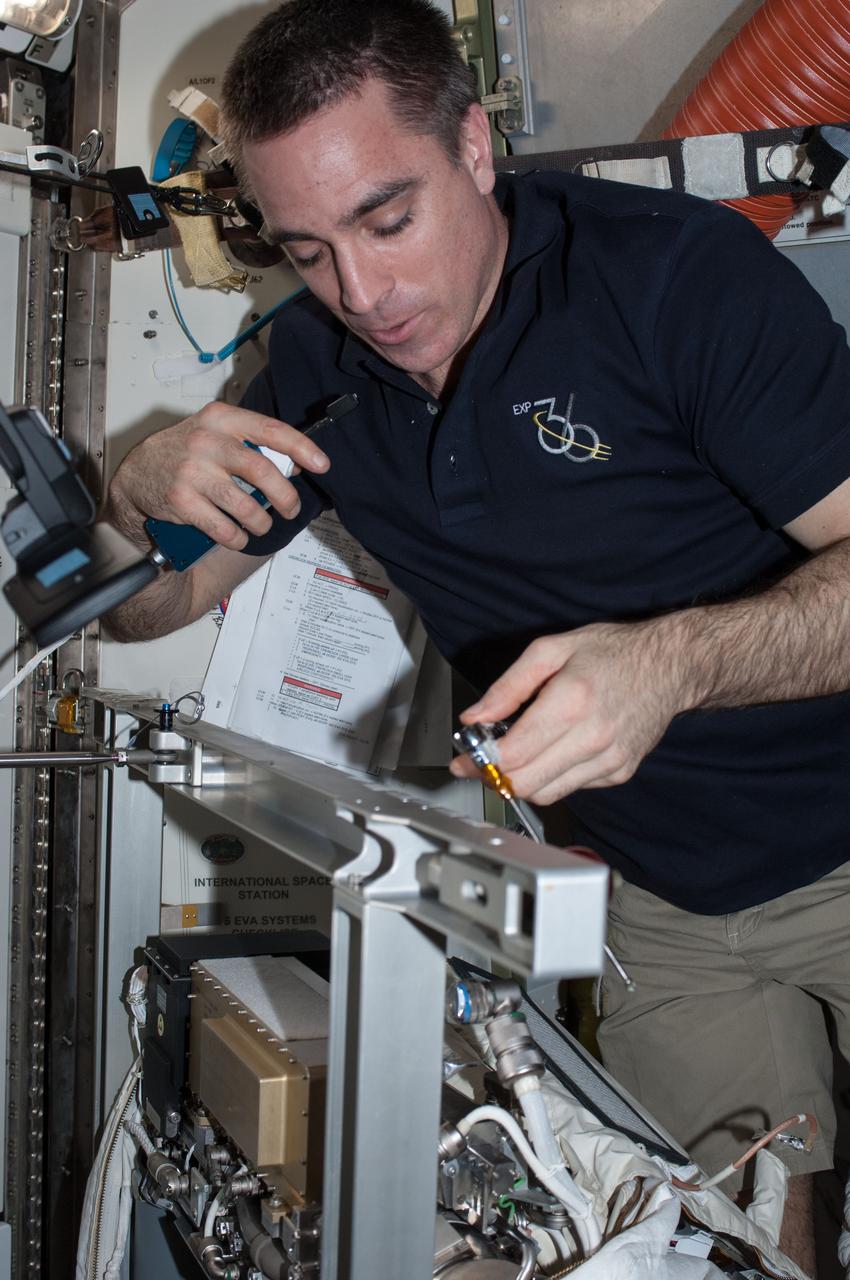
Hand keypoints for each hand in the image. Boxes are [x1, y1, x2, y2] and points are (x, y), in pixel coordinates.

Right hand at [106, 401, 329, 549]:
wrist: (137, 474)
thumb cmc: (184, 454)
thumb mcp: (215, 434)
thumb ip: (249, 443)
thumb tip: (292, 465)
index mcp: (221, 418)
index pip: (270, 429)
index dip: (301, 448)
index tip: (321, 465)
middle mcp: (206, 441)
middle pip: (262, 470)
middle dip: (285, 496)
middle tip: (290, 508)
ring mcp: (191, 471)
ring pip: (245, 505)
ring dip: (261, 522)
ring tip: (261, 525)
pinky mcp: (180, 501)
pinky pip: (223, 527)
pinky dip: (237, 537)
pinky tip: (239, 536)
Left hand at [449, 620, 689, 803]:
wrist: (670, 665)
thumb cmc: (613, 652)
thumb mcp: (551, 649)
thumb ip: (508, 686)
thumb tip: (475, 715)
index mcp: (571, 701)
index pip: (513, 754)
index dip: (480, 761)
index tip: (464, 758)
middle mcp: (593, 737)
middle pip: (526, 783)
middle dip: (495, 777)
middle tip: (482, 763)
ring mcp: (610, 759)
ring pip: (548, 794)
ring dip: (523, 781)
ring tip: (515, 757)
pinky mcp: (620, 772)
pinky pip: (573, 788)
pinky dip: (553, 777)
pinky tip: (553, 752)